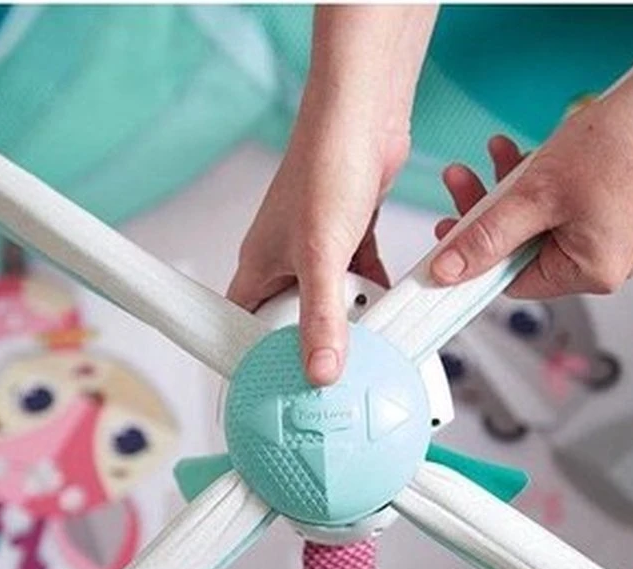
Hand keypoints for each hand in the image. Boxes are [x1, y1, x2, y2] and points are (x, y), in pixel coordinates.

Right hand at [227, 109, 405, 385]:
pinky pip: (360, 276)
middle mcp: (285, 259)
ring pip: (331, 300)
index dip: (250, 357)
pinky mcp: (351, 233)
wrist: (363, 114)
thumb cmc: (324, 166)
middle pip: (292, 320)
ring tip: (367, 343)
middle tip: (333, 373)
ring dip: (350, 316)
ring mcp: (319, 246)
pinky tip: (390, 305)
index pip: (241, 325)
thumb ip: (322, 317)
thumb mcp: (321, 255)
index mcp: (258, 265)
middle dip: (313, 342)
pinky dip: (375, 290)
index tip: (269, 389)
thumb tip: (321, 371)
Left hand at [431, 83, 632, 298]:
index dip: (474, 257)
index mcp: (591, 272)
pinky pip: (558, 205)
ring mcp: (610, 235)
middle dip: (487, 211)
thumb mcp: (534, 195)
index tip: (445, 234)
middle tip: (459, 182)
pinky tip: (519, 152)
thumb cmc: (617, 145)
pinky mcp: (611, 208)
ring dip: (507, 189)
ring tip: (492, 153)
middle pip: (522, 249)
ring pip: (537, 222)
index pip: (513, 281)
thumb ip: (486, 237)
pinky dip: (535, 182)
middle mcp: (605, 262)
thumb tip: (447, 271)